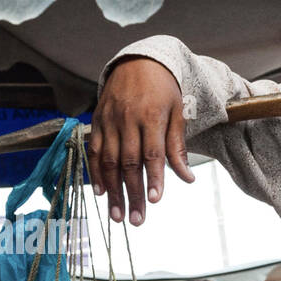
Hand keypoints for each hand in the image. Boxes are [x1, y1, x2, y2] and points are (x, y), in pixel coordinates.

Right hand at [89, 56, 194, 224]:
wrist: (138, 61)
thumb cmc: (163, 90)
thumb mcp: (177, 113)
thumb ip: (177, 147)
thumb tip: (187, 179)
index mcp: (151, 116)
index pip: (152, 153)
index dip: (154, 178)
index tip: (155, 200)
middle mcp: (127, 119)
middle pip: (129, 163)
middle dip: (132, 194)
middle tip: (136, 220)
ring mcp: (109, 121)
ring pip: (108, 161)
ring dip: (113, 191)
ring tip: (118, 215)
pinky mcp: (97, 121)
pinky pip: (93, 150)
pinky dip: (96, 173)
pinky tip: (101, 193)